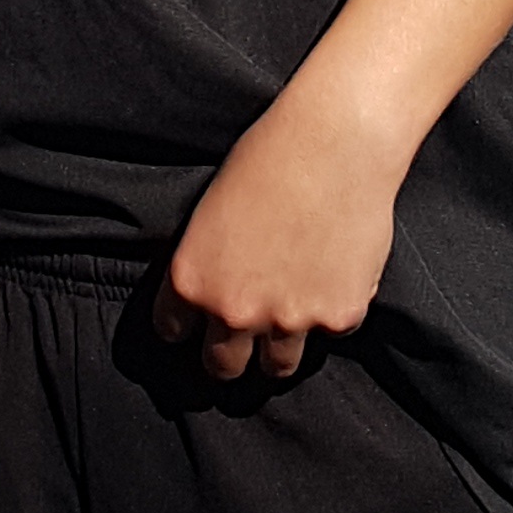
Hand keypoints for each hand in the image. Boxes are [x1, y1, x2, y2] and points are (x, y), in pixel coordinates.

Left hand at [154, 75, 403, 381]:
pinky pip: (331, 334)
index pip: (173, 332)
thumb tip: (217, 296)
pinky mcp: (339, 316)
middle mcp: (235, 311)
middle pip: (222, 367)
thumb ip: (210, 265)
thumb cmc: (268, 160)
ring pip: (277, 367)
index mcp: (193, 282)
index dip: (184, 329)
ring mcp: (290, 320)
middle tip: (239, 347)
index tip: (194, 328)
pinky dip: (331, 314)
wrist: (335, 144)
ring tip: (286, 324)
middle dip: (227, 358)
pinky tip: (333, 279)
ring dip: (278, 351)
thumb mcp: (211, 214)